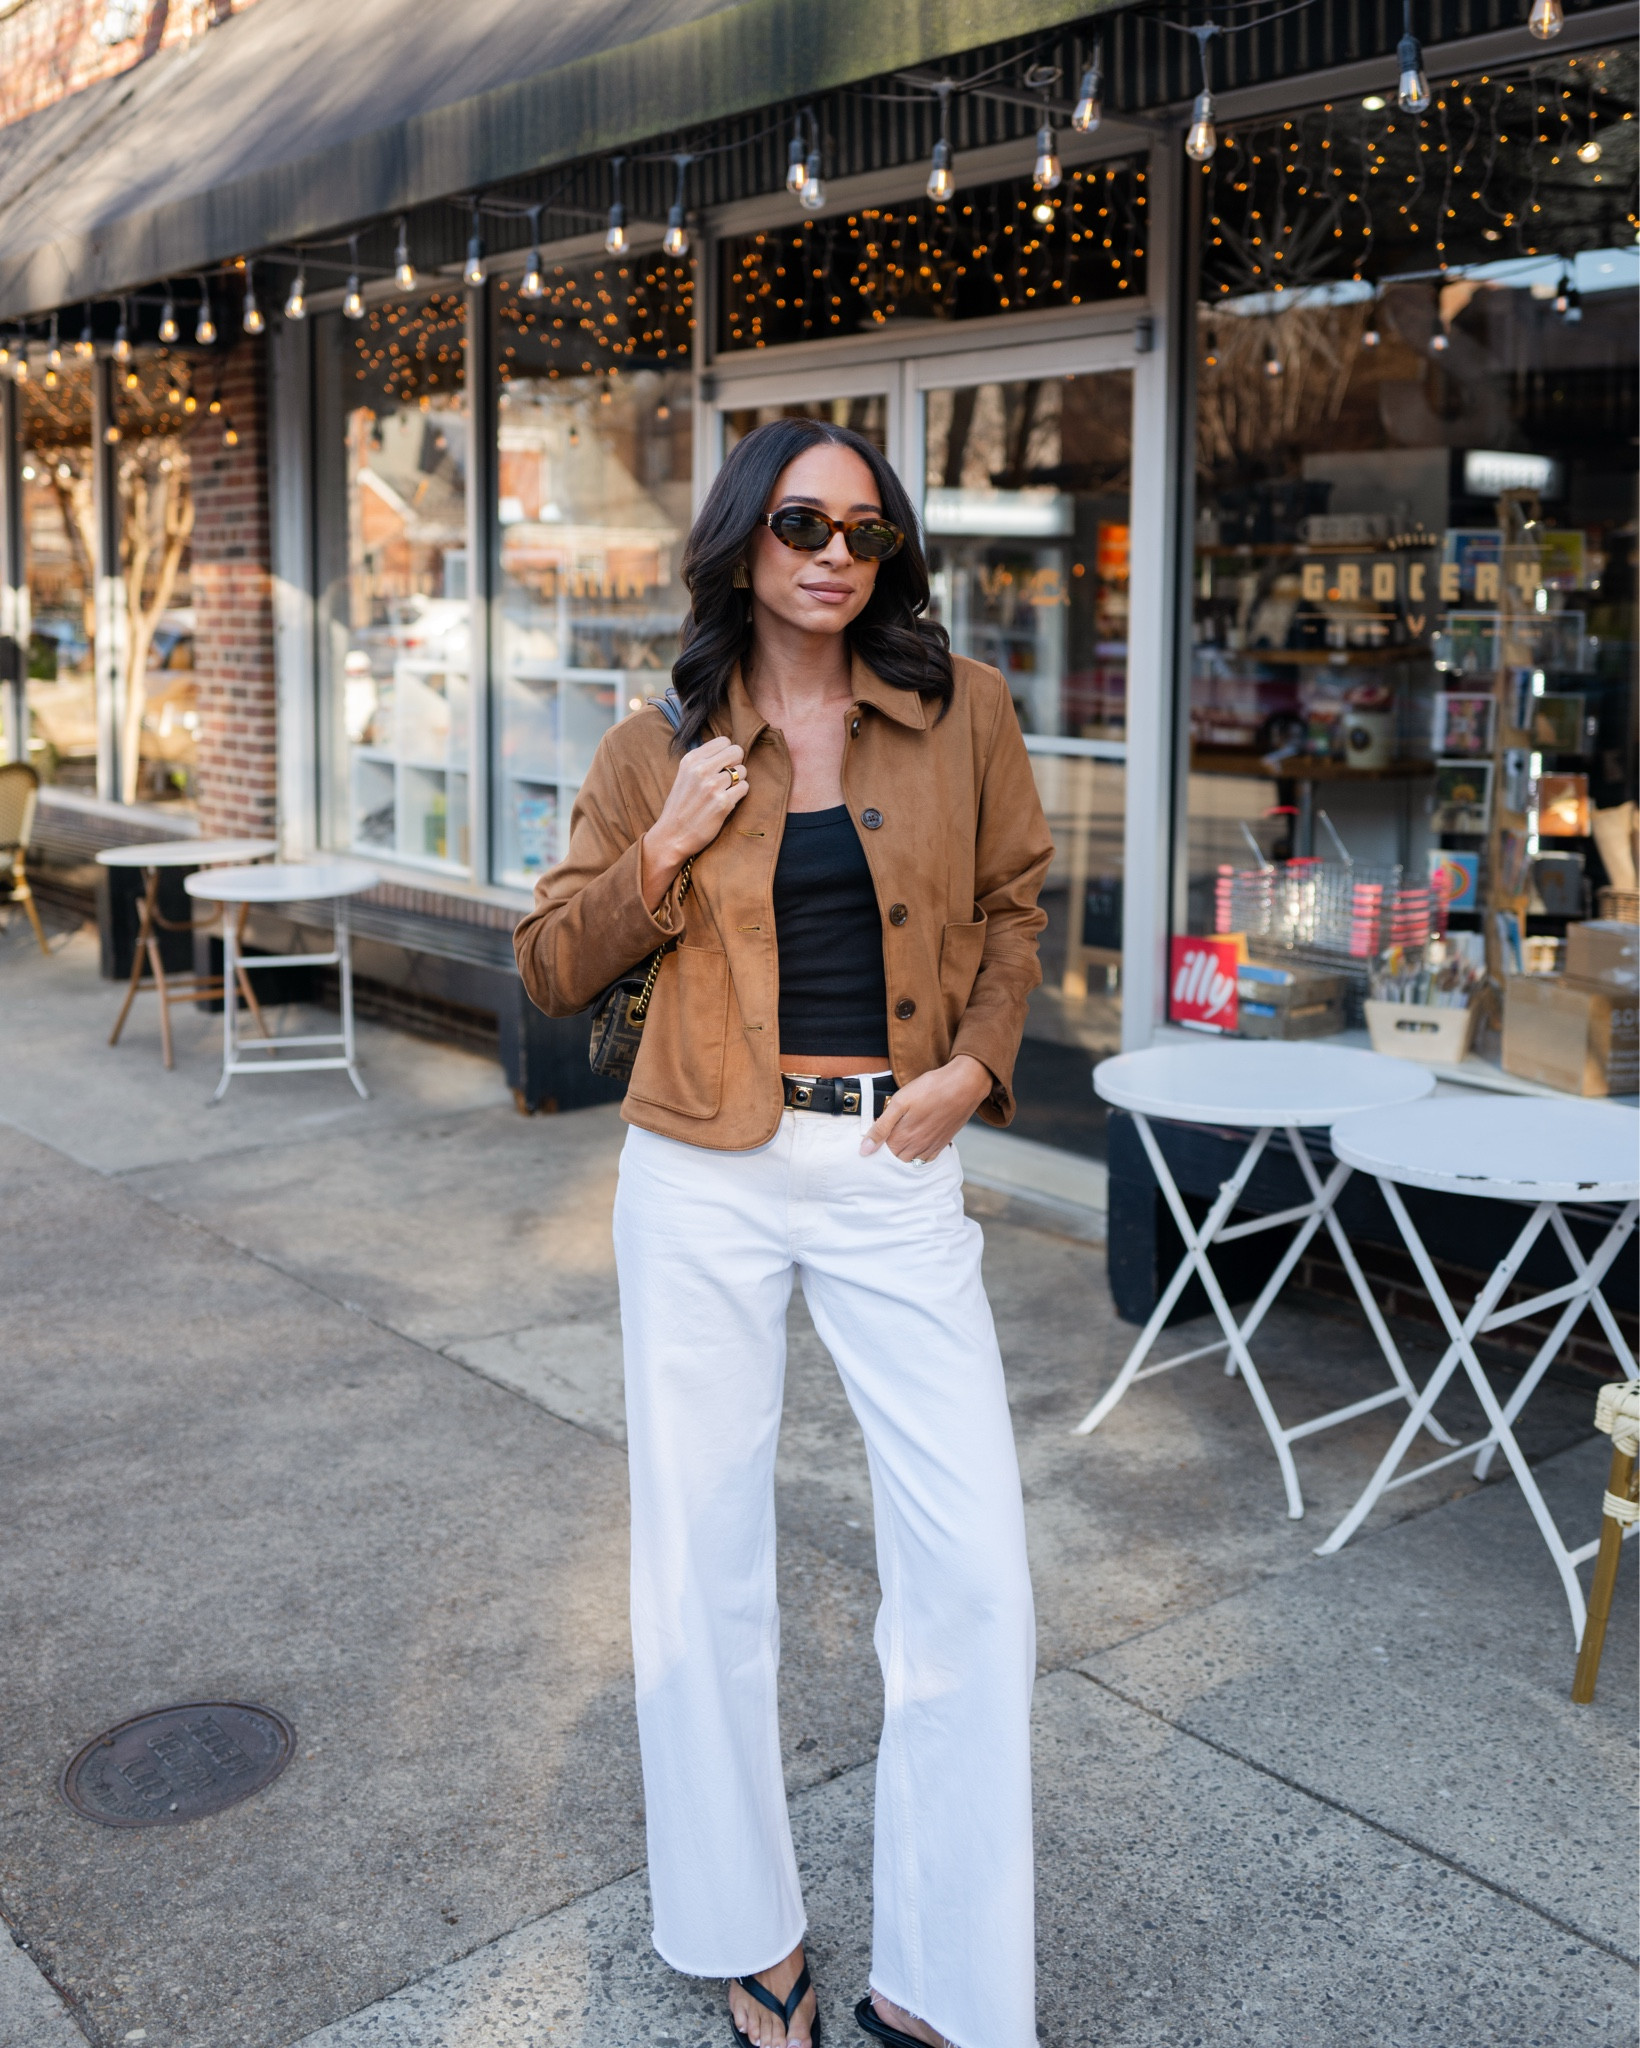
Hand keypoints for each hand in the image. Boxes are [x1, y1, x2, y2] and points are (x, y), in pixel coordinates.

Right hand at [642, 736, 749, 907]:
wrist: (672, 836)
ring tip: (725, 792)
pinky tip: (727, 802)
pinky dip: (739, 794)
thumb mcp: (684, 775)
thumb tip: (728, 749)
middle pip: (737, 751)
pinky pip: (744, 788)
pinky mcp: (723, 803)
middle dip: (736, 763)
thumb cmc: (680, 806)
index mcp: (691, 759)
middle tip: (727, 778)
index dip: (727, 754)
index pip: (724, 741)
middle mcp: (701, 770)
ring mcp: (712, 786)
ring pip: (743, 770)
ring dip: (738, 781)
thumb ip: (703, 761)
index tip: (722, 765)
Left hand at [860, 1055, 992, 1161]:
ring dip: (902, 1156)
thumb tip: (865, 1150)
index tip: (869, 1143)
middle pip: (896, 1159)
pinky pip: (927, 1159)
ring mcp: (931, 1146)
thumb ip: (881, 1127)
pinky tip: (915, 1148)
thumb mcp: (900, 1102)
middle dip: (887, 1155)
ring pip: (911, 1161)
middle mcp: (917, 1146)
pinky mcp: (943, 1142)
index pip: (882, 1154)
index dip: (874, 1149)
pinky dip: (919, 1157)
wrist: (965, 1085)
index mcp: (903, 1137)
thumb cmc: (931, 1088)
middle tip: (882, 1142)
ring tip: (897, 1145)